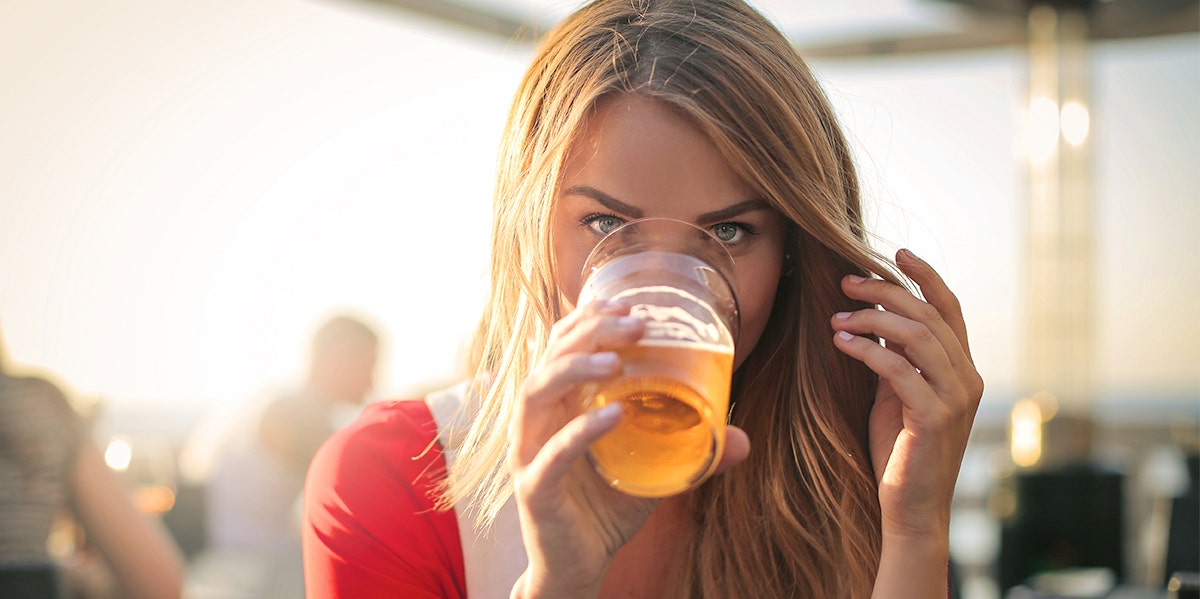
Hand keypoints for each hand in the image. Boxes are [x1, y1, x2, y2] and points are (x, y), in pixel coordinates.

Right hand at [509, 301, 749, 597]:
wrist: (577, 568)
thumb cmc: (606, 509)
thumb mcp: (651, 471)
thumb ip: (690, 451)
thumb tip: (743, 438)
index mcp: (558, 406)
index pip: (560, 346)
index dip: (587, 317)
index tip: (627, 302)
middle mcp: (535, 421)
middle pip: (548, 358)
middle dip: (590, 332)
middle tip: (636, 322)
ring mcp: (528, 453)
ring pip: (536, 394)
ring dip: (576, 369)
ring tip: (617, 362)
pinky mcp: (534, 489)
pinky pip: (551, 454)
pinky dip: (581, 431)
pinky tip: (614, 415)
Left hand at [830, 249, 983, 539]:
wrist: (910, 508)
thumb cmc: (899, 450)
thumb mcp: (896, 393)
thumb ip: (895, 357)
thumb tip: (873, 316)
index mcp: (961, 369)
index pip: (949, 308)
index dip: (925, 276)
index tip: (895, 253)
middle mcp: (967, 378)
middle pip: (928, 315)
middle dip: (885, 291)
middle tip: (845, 283)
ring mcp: (956, 398)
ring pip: (917, 336)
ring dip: (872, 319)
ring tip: (836, 317)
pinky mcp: (936, 418)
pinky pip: (899, 370)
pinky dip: (867, 350)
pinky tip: (841, 342)